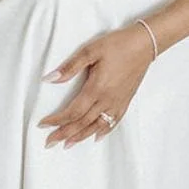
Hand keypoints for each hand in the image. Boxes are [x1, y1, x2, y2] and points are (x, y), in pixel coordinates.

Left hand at [37, 24, 156, 147]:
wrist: (145, 45)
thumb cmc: (118, 44)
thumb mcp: (90, 50)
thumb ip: (70, 66)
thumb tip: (50, 79)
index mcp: (96, 89)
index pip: (72, 112)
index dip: (56, 120)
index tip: (43, 125)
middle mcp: (107, 100)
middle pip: (82, 123)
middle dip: (64, 134)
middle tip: (49, 142)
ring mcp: (117, 103)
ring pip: (97, 126)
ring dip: (80, 136)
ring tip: (67, 144)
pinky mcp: (125, 101)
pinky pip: (113, 122)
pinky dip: (103, 131)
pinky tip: (96, 136)